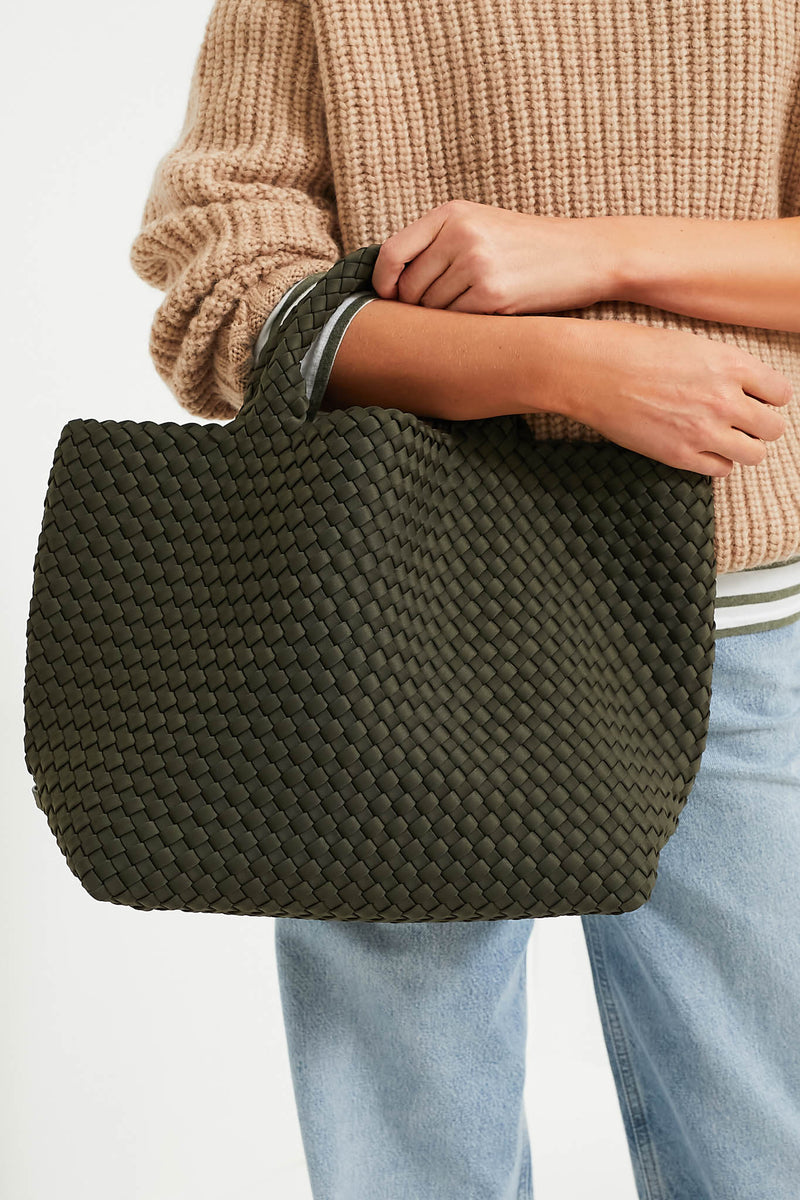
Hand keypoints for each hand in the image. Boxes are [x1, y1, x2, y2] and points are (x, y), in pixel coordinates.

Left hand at [371, 198, 621, 314]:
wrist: (585, 254)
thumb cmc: (529, 246)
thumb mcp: (481, 225)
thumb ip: (437, 243)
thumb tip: (390, 284)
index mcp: (452, 213)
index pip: (391, 252)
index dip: (383, 282)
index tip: (387, 298)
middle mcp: (460, 235)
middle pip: (409, 288)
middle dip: (417, 306)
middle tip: (444, 308)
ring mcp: (476, 264)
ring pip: (431, 310)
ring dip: (445, 318)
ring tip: (474, 305)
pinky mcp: (492, 295)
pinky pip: (456, 322)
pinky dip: (466, 325)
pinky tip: (488, 314)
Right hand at [532, 319, 792, 476]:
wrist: (590, 371)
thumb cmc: (631, 348)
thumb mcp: (689, 343)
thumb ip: (722, 365)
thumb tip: (740, 384)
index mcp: (729, 364)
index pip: (779, 392)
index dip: (768, 397)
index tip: (755, 398)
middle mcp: (723, 399)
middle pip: (772, 428)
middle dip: (760, 425)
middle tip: (742, 422)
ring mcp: (702, 431)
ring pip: (754, 454)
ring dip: (743, 447)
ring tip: (725, 438)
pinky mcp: (679, 455)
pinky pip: (720, 470)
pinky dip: (717, 462)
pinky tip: (702, 448)